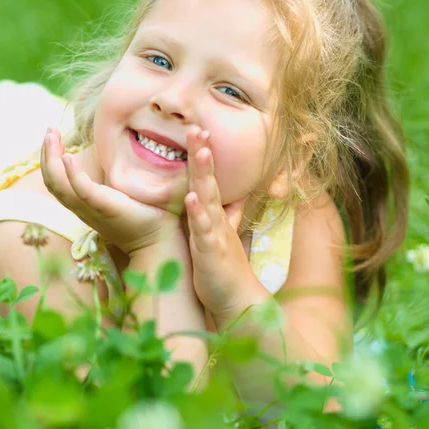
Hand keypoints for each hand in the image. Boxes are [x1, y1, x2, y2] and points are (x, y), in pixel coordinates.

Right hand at [41, 128, 181, 255]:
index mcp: (84, 204)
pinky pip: (81, 190)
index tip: (53, 135)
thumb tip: (116, 157)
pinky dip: (72, 174)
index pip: (56, 181)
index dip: (50, 159)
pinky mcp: (105, 207)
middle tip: (49, 129)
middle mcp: (82, 207)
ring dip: (51, 159)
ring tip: (52, 136)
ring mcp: (91, 208)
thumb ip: (111, 181)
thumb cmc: (144, 216)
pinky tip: (68, 157)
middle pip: (51, 181)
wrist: (158, 240)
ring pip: (59, 185)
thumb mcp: (120, 195)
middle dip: (46, 153)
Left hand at [184, 126, 254, 315]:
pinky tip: (191, 199)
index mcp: (214, 216)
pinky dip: (199, 215)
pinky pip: (205, 232)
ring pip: (209, 200)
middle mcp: (215, 220)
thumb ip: (225, 214)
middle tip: (197, 128)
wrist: (237, 301)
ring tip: (201, 151)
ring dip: (204, 175)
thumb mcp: (221, 235)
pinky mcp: (211, 253)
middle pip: (207, 181)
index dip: (201, 157)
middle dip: (202, 154)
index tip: (196, 131)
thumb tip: (229, 196)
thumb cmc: (224, 268)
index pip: (206, 180)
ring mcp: (215, 235)